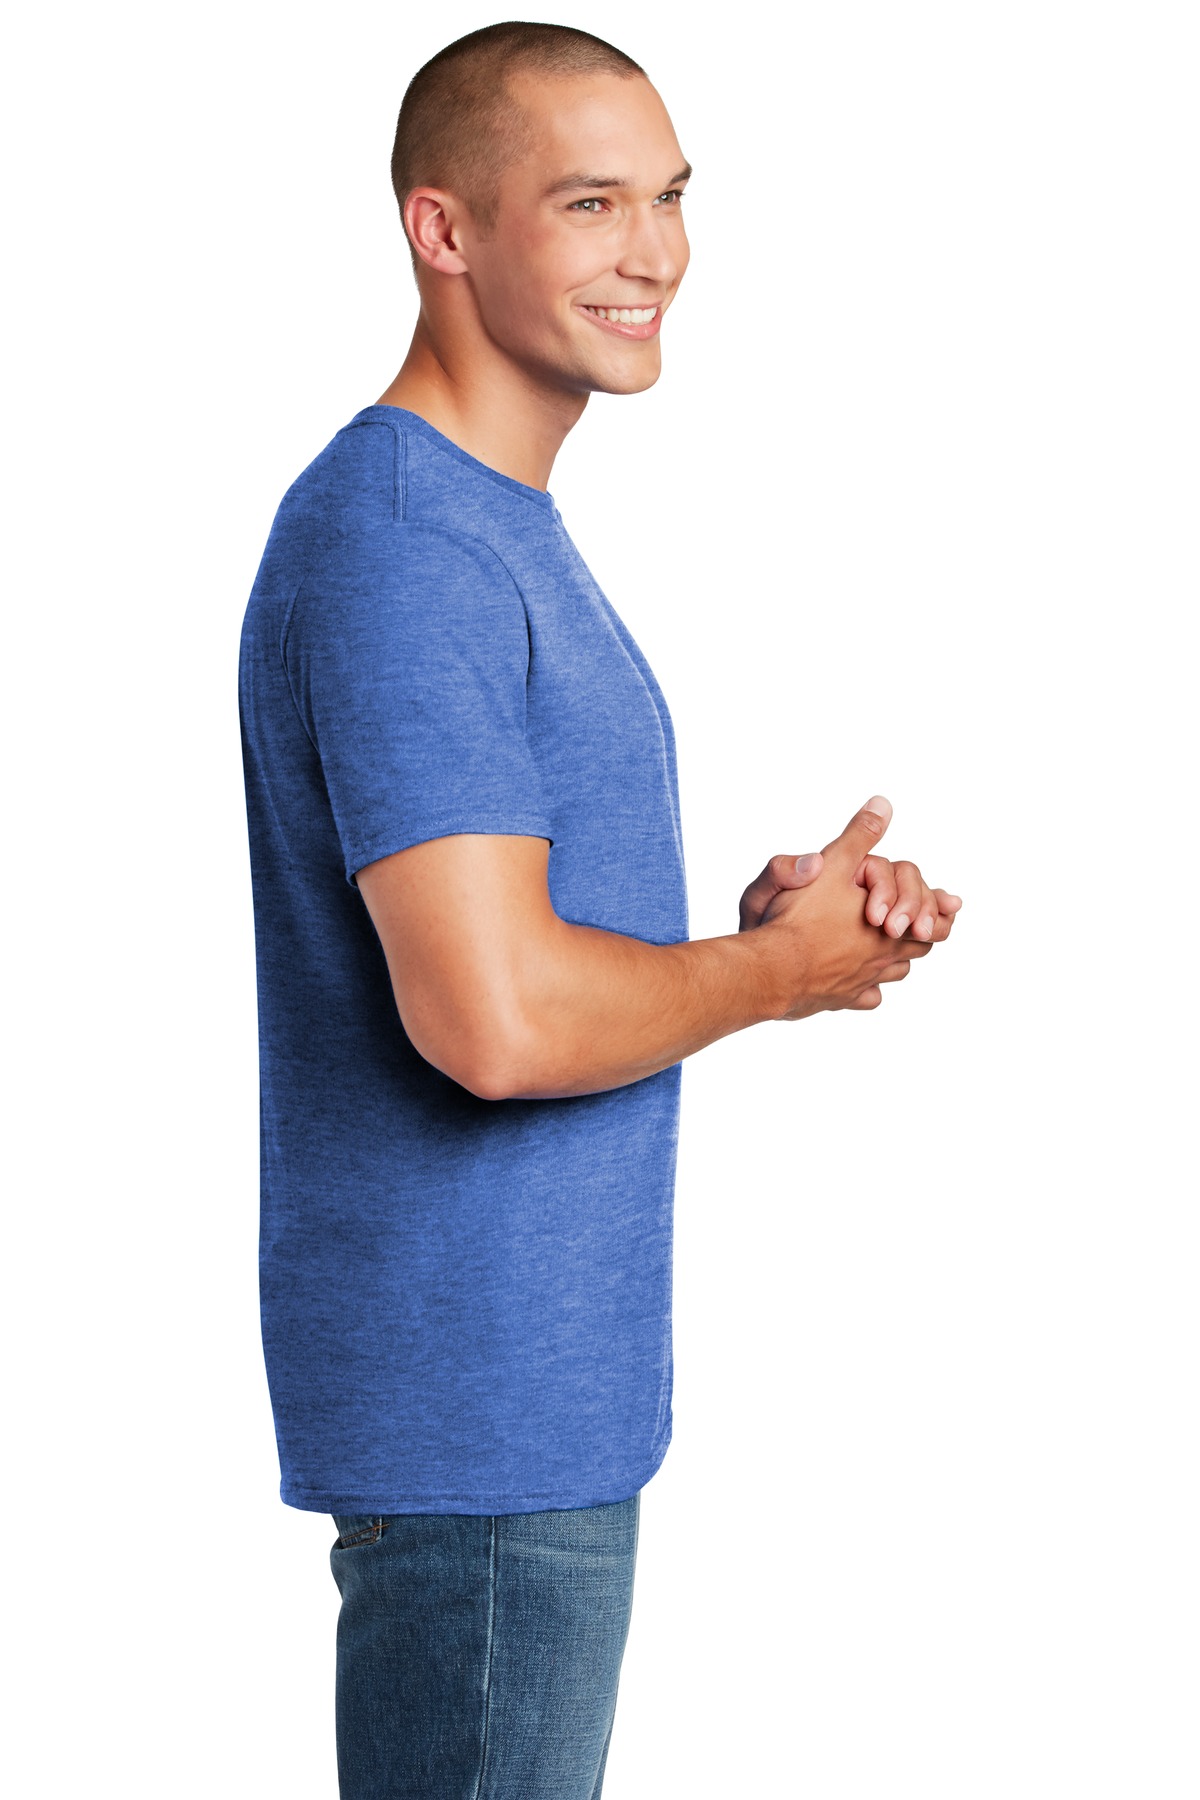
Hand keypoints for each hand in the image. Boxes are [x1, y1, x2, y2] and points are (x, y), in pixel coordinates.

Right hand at [746, 795, 942, 1018]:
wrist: (773, 968)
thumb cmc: (801, 918)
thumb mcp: (834, 864)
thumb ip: (860, 836)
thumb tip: (883, 806)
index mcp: (890, 926)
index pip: (934, 920)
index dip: (939, 910)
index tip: (954, 905)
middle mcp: (882, 957)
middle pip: (918, 947)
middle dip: (920, 932)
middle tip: (921, 925)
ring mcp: (862, 981)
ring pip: (894, 972)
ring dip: (896, 959)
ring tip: (890, 948)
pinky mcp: (839, 999)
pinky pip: (865, 997)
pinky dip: (868, 989)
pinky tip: (860, 982)